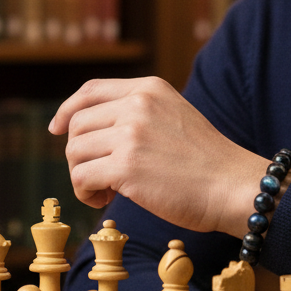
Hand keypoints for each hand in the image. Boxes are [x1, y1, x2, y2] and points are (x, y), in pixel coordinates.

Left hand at [48, 77, 266, 236]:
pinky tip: (105, 200)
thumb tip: (87, 133)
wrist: (234, 185)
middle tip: (99, 177)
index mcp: (149, 89)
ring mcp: (131, 134)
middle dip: (79, 154)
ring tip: (104, 191)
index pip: (90, 91)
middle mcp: (137, 105)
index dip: (67, 110)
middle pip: (77, 125)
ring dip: (82, 176)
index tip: (56, 129)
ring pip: (75, 152)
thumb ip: (138, 114)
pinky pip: (81, 177)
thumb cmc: (206, 162)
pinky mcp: (126, 167)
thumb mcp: (173, 117)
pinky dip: (85, 193)